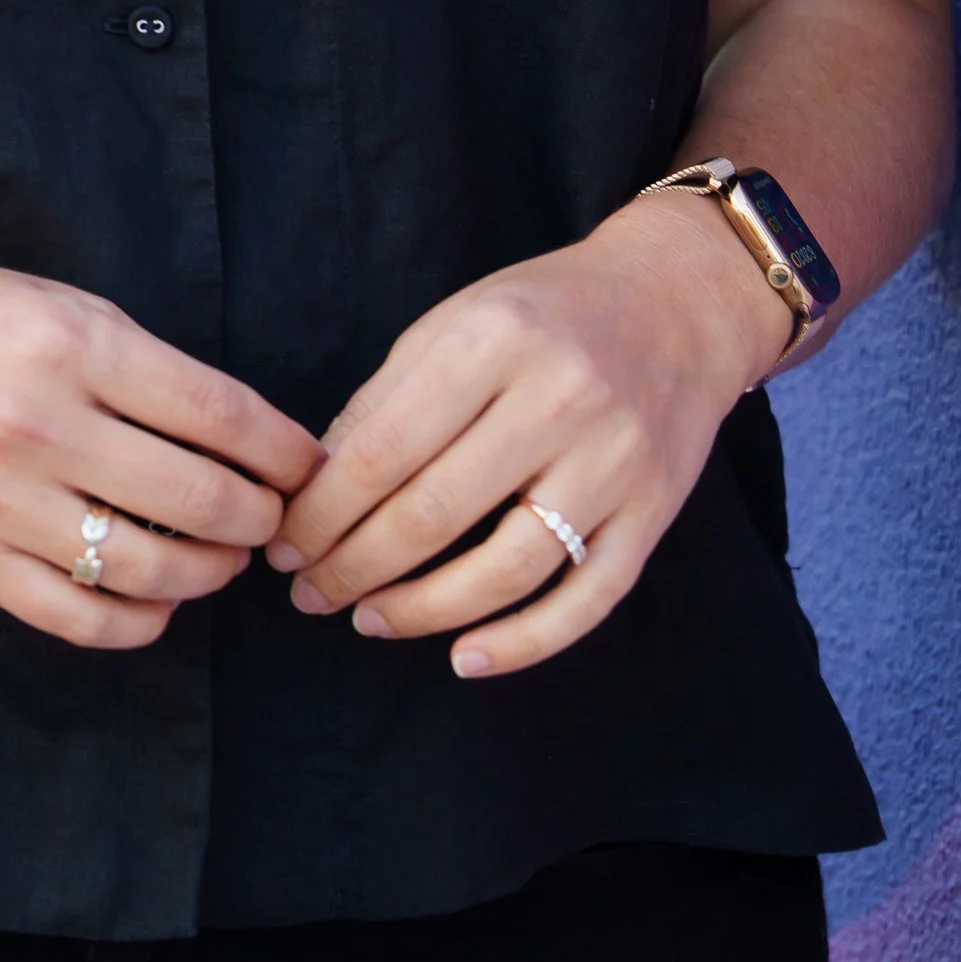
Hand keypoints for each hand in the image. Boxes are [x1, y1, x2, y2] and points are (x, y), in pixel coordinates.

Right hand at [0, 260, 321, 648]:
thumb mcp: (56, 304)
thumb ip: (143, 365)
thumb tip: (244, 433)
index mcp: (74, 345)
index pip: (220, 413)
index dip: (283, 449)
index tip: (305, 465)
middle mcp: (42, 425)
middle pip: (201, 500)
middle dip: (259, 517)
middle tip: (270, 517)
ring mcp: (3, 501)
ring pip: (152, 570)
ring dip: (211, 573)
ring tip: (221, 558)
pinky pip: (82, 618)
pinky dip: (142, 620)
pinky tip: (159, 600)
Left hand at [266, 195, 788, 678]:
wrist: (677, 302)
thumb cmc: (546, 311)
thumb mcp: (456, 322)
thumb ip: (387, 398)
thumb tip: (315, 487)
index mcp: (492, 340)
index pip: (383, 448)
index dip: (322, 510)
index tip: (283, 546)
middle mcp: (558, 399)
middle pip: (434, 512)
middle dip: (354, 566)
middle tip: (309, 594)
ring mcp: (613, 461)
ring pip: (505, 568)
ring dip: (422, 611)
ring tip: (368, 620)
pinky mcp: (654, 513)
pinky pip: (587, 599)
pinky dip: (523, 643)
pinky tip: (464, 658)